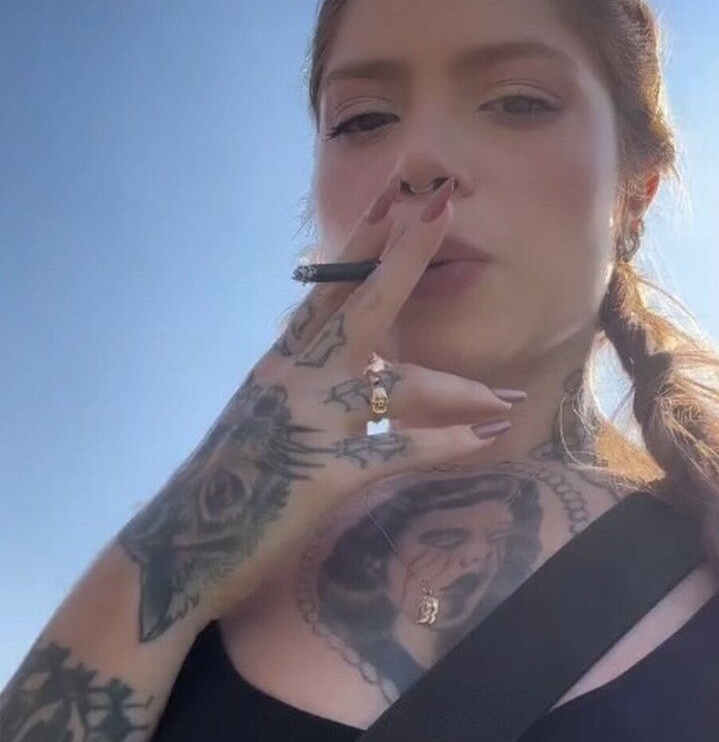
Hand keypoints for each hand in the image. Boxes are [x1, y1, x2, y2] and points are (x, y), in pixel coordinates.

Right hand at [117, 175, 521, 638]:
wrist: (184, 542)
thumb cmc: (229, 478)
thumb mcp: (264, 407)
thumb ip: (305, 373)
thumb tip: (348, 352)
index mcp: (283, 358)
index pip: (328, 286)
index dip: (364, 240)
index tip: (394, 199)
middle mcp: (298, 375)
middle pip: (363, 302)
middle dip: (408, 254)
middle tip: (443, 207)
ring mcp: (312, 418)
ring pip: (403, 384)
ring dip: (465, 391)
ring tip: (510, 399)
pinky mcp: (326, 470)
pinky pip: (400, 449)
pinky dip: (447, 444)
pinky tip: (485, 439)